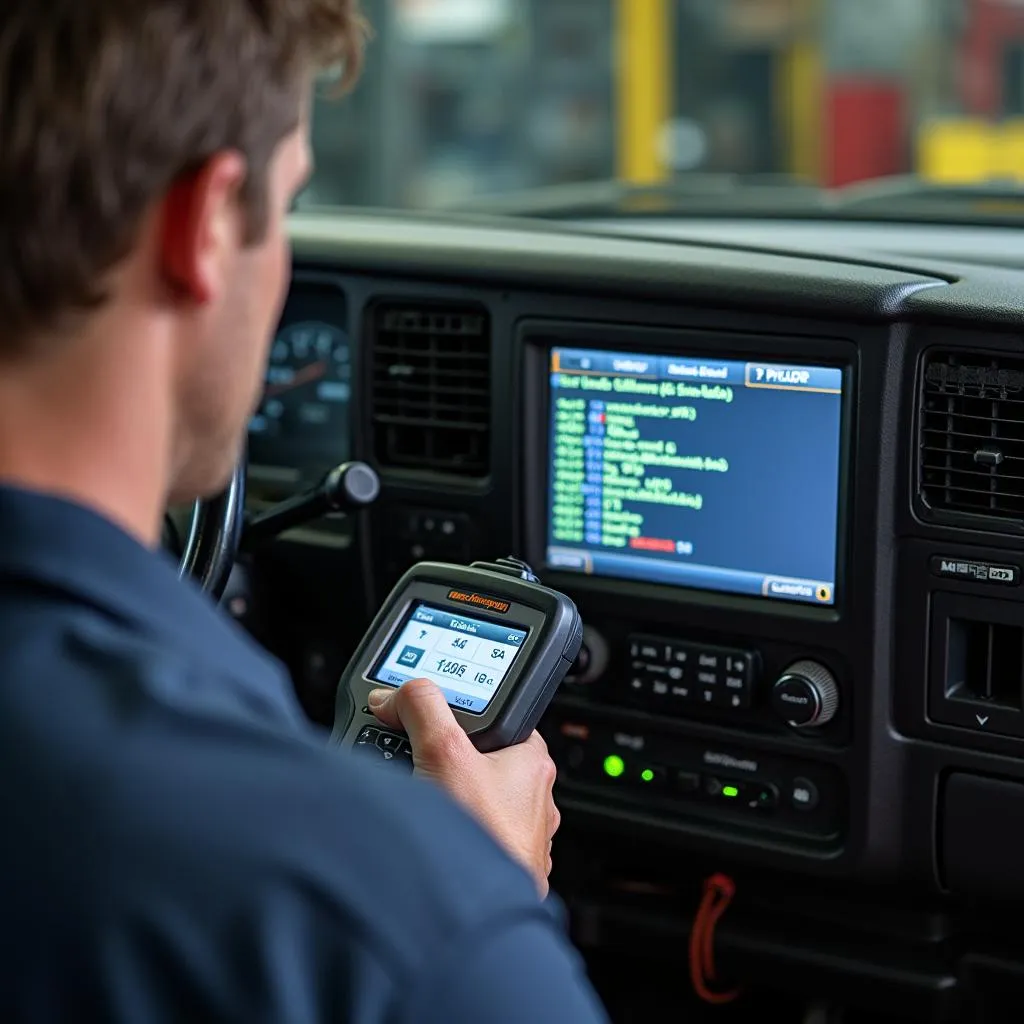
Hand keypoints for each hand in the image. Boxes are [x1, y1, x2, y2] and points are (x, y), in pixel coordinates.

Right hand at [367, 678, 559, 894]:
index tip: (433, 720)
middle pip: (481, 762)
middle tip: (414, 763)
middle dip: (445, 762)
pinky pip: (473, 839)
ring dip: (446, 801)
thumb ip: (422, 709)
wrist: (475, 918)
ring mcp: (521, 838)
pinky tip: (431, 838)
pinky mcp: (503, 867)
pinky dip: (451, 835)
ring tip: (418, 803)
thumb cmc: (480, 838)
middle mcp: (536, 801)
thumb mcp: (442, 752)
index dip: (463, 717)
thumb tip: (400, 693)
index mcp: (533, 762)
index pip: (499, 721)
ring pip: (477, 804)